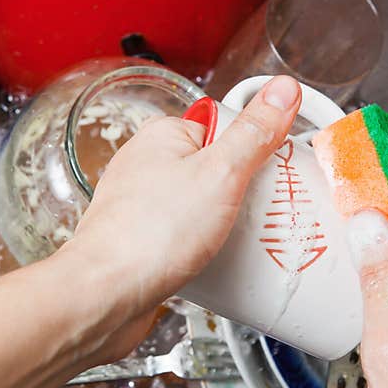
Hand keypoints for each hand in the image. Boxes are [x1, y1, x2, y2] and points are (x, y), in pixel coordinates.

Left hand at [53, 75, 300, 359]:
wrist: (106, 297)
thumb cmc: (151, 235)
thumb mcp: (220, 174)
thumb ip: (253, 132)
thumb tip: (282, 90)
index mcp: (165, 135)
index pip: (226, 126)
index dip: (256, 151)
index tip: (276, 173)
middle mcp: (149, 165)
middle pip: (218, 168)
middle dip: (245, 194)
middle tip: (265, 215)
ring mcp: (146, 205)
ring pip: (204, 206)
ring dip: (227, 225)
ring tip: (245, 242)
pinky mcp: (146, 240)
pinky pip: (189, 236)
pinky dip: (207, 248)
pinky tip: (219, 261)